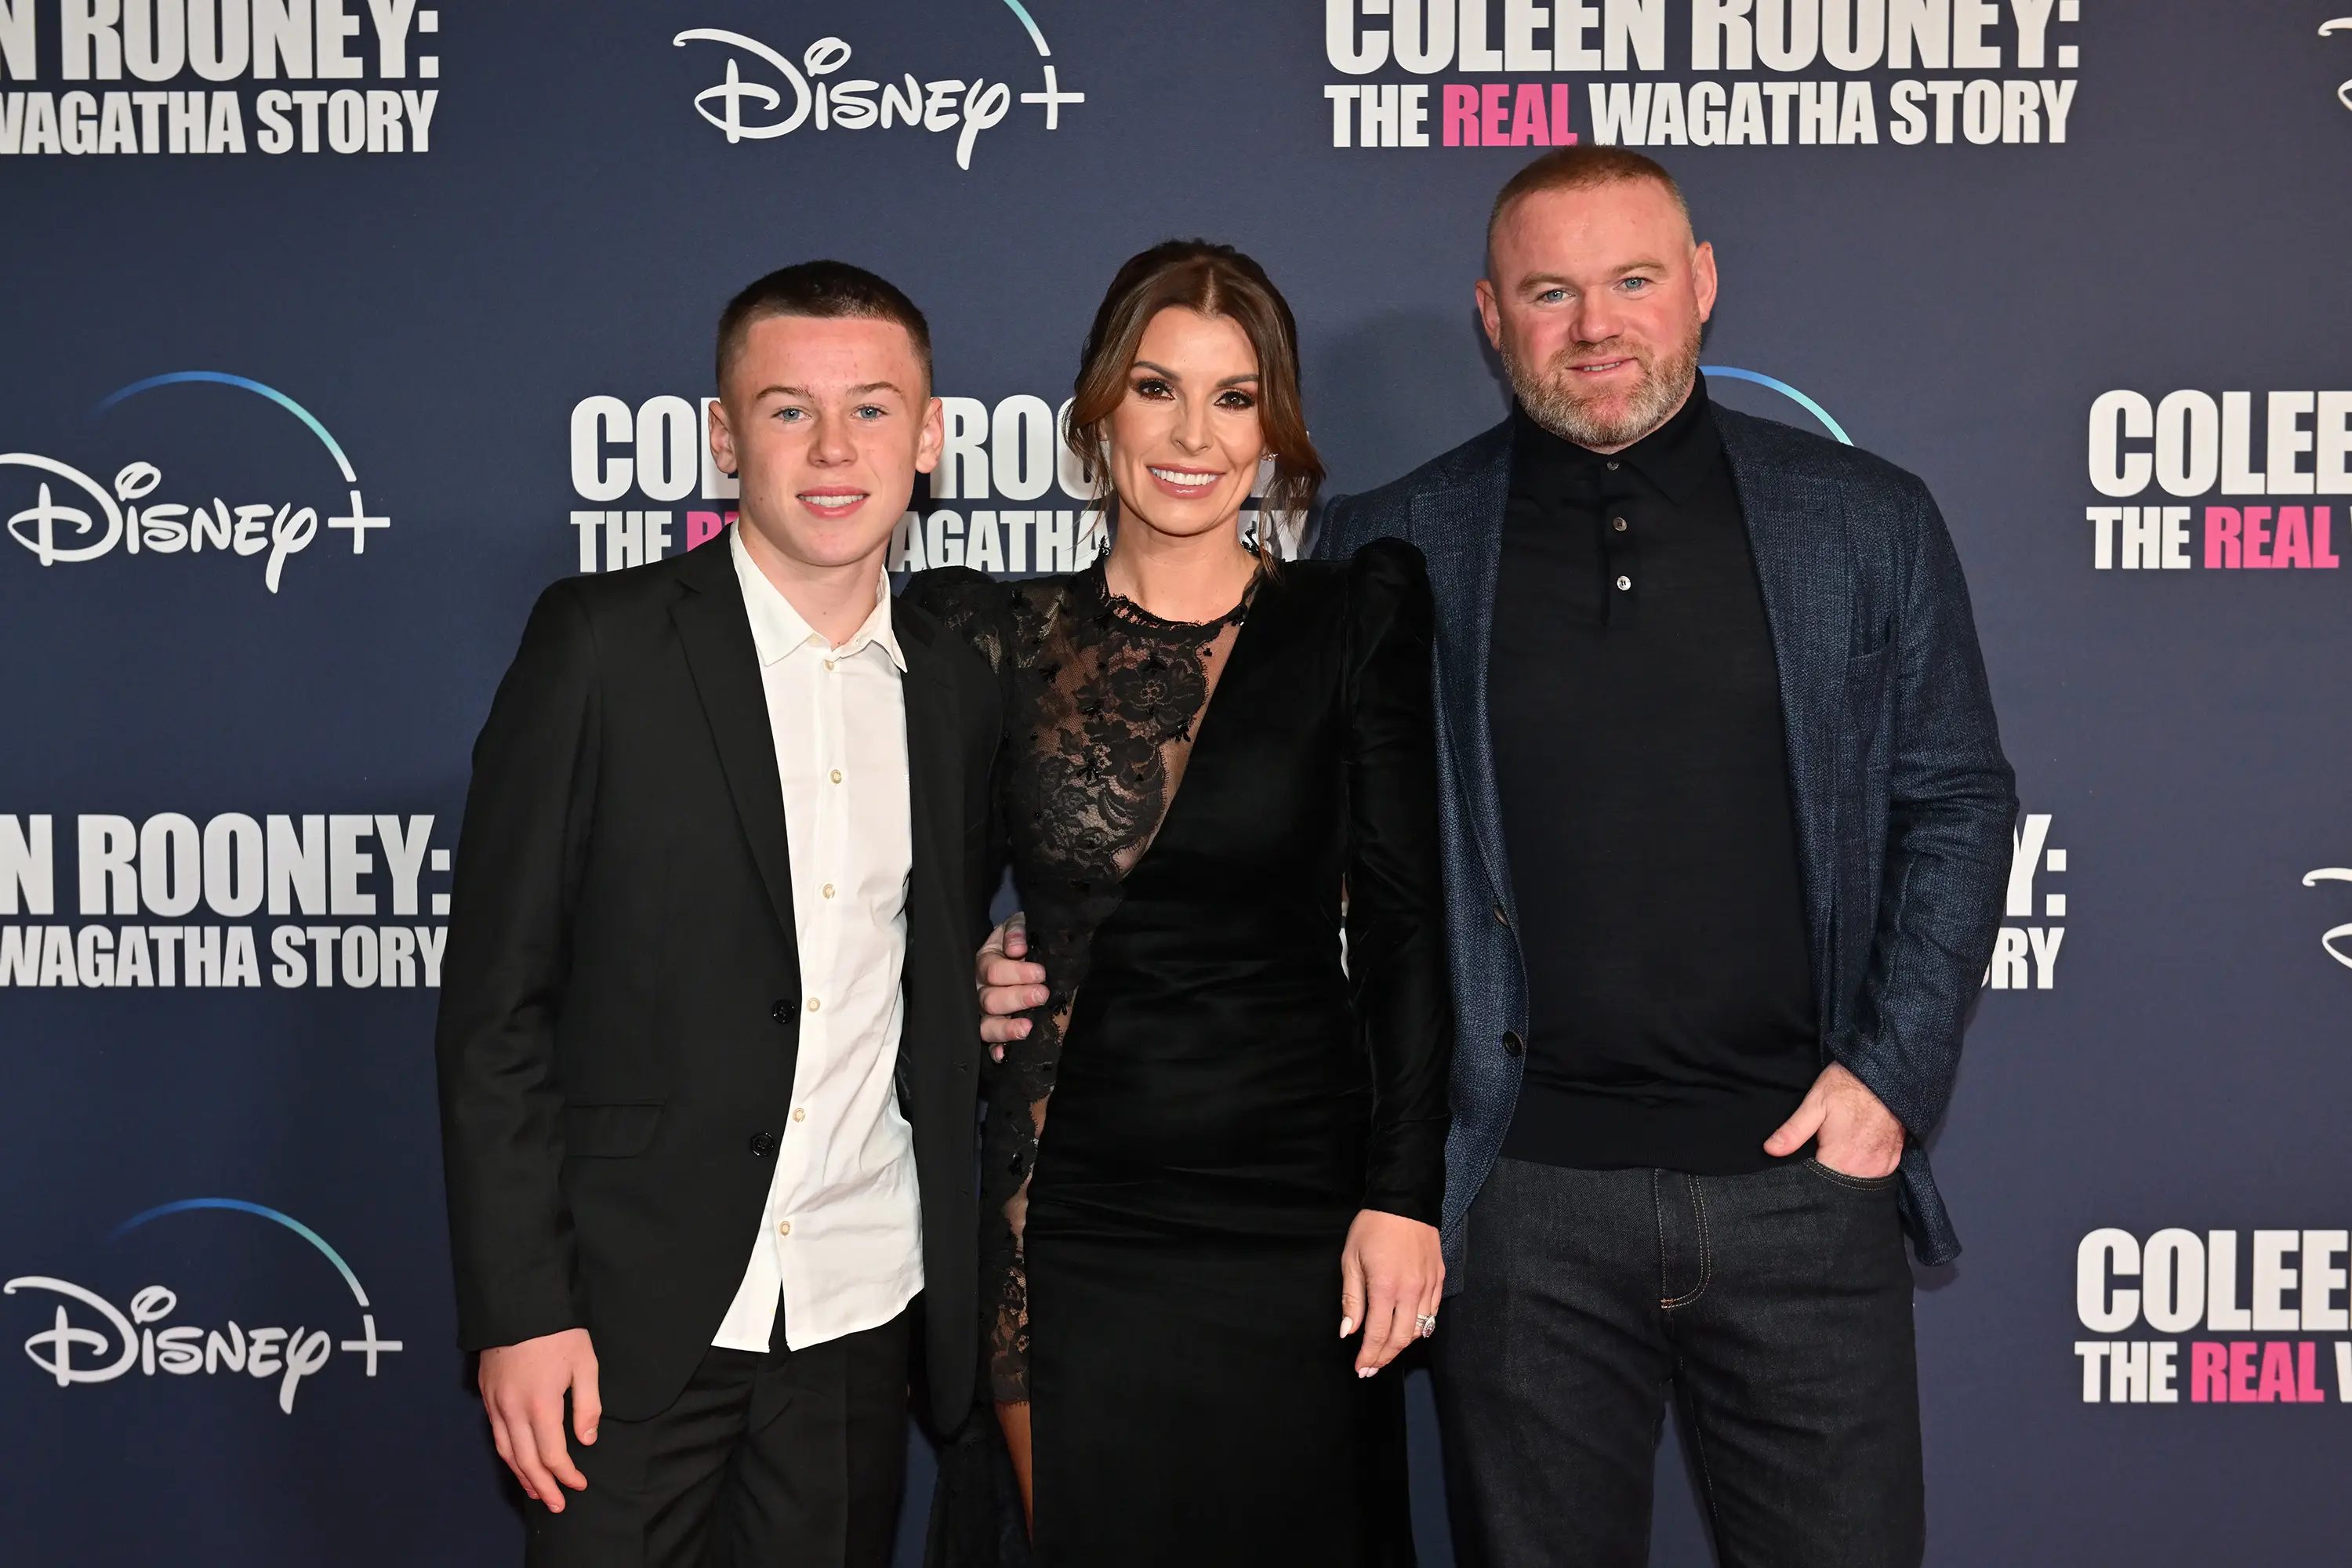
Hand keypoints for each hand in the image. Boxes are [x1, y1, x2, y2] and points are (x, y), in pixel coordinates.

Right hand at [478, 1327, 598, 1510]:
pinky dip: (508, 1455)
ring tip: (536, 1492)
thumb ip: (588, 1405)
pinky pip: (496, 1435)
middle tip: (557, 1504)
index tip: (580, 1484)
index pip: (553, 1455)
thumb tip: (585, 1440)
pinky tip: (517, 1461)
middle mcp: (513, 1410)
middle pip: (526, 1462)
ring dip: (522, 1476)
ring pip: (506, 1452)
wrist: (518, 1304)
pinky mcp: (487, 1395)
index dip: (566, 1475)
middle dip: (543, 1487)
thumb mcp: (585, 1364)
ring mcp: (496, 1404)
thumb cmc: (557, 1332)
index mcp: (541, 1405)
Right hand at [976, 913, 1046, 1060]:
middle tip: (1041, 995)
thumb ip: (1017, 932)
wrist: (1031, 956)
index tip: (1040, 973)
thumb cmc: (1025, 942)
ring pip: (985, 1025)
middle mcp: (980, 989)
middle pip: (989, 999)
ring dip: (1005, 1028)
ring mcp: (985, 1012)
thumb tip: (1016, 949)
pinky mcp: (994, 1030)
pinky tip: (1005, 1054)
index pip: (992, 970)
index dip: (1016, 972)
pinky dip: (996, 1050)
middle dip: (1017, 998)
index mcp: (986, 962)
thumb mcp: (1022, 927)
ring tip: (1027, 1027)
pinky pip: (989, 1044)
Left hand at [1338, 1210, 1443, 1376]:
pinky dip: (1420, 1327)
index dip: (1369, 1356)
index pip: (1378, 1334)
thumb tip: (1348, 1331)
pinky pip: (1432, 1313)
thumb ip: (1352, 1299)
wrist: (1404, 1200)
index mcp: (1385, 1287)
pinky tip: (1408, 1330)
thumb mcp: (1351, 1260)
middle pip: (1401, 1339)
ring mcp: (1429, 1285)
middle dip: (1385, 1357)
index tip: (1361, 1368)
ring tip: (1386, 1352)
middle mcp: (1411, 1291)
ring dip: (1402, 1345)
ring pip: (1420, 1329)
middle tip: (1371, 1367)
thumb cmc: (1373, 1227)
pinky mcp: (1439, 1278)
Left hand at [1764, 1062, 1905, 1178]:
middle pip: (1839, 1188)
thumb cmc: (1848, 1085)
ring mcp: (1882, 1166)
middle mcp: (1866, 1168)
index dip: (1807, 1182)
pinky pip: (1875, 1176)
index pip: (1820, 1186)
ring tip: (1833, 1158)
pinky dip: (1862, 1171)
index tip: (1800, 1171)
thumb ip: (1793, 1131)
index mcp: (1843, 1158)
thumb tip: (1771, 1150)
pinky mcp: (1893, 1160)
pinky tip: (1852, 1158)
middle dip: (1826, 1181)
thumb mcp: (1815, 1102)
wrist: (1885, 1073)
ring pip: (1857, 1184)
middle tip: (1816, 1160)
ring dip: (1844, 1176)